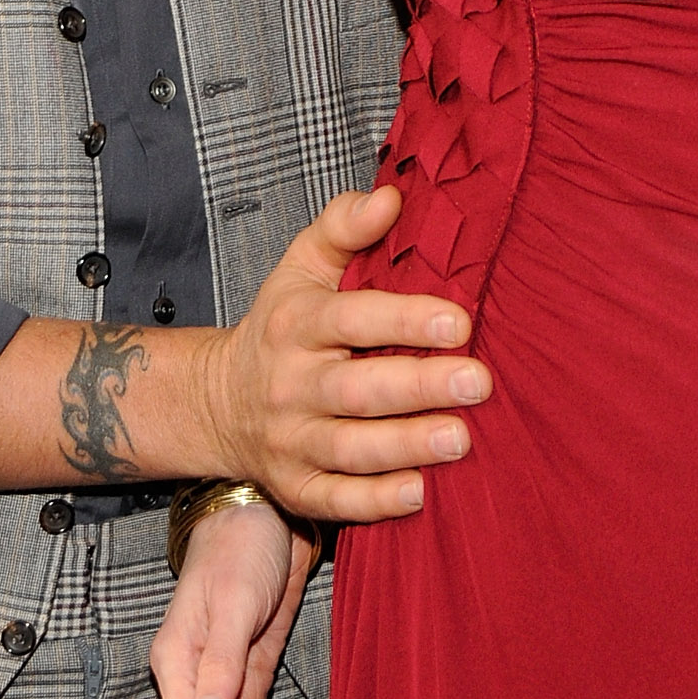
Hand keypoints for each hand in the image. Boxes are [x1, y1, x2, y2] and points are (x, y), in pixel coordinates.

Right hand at [196, 185, 490, 522]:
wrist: (219, 401)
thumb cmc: (282, 327)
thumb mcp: (300, 267)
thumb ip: (344, 227)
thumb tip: (393, 197)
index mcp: (295, 324)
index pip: (351, 319)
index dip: (404, 320)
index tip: (459, 323)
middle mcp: (290, 384)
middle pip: (355, 389)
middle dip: (418, 387)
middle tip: (477, 382)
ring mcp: (290, 440)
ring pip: (349, 448)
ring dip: (405, 446)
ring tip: (459, 439)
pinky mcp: (296, 487)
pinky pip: (335, 500)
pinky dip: (374, 501)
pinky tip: (418, 493)